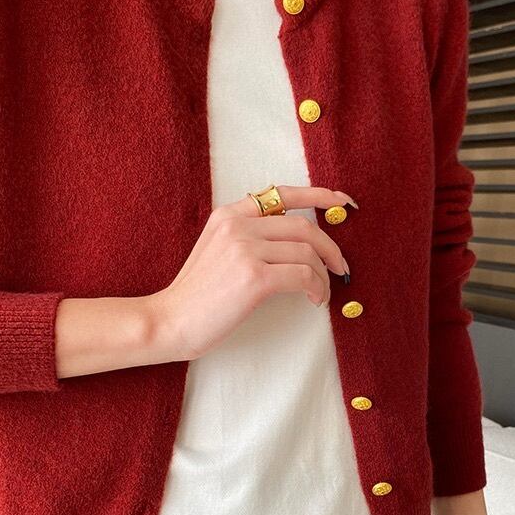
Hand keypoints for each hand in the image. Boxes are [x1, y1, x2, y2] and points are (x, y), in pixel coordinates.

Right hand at [144, 185, 356, 361]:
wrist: (170, 320)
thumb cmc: (198, 294)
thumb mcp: (218, 249)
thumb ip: (249, 235)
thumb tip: (299, 242)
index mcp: (230, 214)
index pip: (283, 194)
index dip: (319, 196)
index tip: (343, 203)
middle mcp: (238, 225)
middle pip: (304, 227)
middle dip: (330, 248)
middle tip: (340, 268)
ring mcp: (245, 249)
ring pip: (307, 253)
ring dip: (323, 276)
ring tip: (320, 293)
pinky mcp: (254, 277)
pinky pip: (303, 275)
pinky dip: (317, 288)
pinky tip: (314, 300)